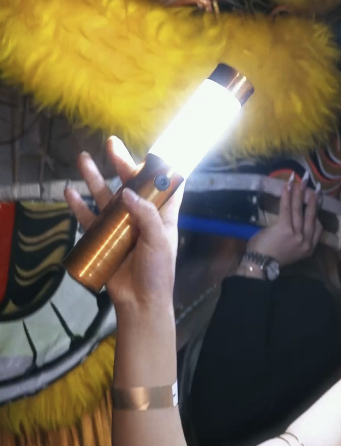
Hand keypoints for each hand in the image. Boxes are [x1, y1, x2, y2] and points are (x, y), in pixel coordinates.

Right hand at [64, 137, 180, 313]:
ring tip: (84, 159)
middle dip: (122, 164)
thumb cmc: (157, 271)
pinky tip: (70, 192)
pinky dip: (79, 206)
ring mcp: (120, 226)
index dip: (160, 168)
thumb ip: (144, 214)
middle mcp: (141, 216)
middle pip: (130, 184)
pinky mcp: (103, 238)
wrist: (139, 301)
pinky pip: (89, 219)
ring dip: (95, 178)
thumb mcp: (158, 240)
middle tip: (111, 143)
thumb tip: (125, 192)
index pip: (165, 186)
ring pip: (106, 197)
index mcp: (162, 215)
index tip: (153, 151)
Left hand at [242, 173, 322, 268]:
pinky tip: (288, 186)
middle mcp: (305, 241)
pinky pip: (287, 209)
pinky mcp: (285, 228)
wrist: (260, 264)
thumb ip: (295, 238)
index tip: (315, 203)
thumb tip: (291, 222)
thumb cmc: (270, 258)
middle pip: (310, 216)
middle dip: (312, 200)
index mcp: (308, 249)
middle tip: (314, 188)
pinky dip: (288, 196)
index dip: (317, 214)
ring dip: (300, 194)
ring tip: (302, 183)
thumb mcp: (289, 251)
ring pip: (299, 210)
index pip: (318, 228)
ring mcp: (296, 235)